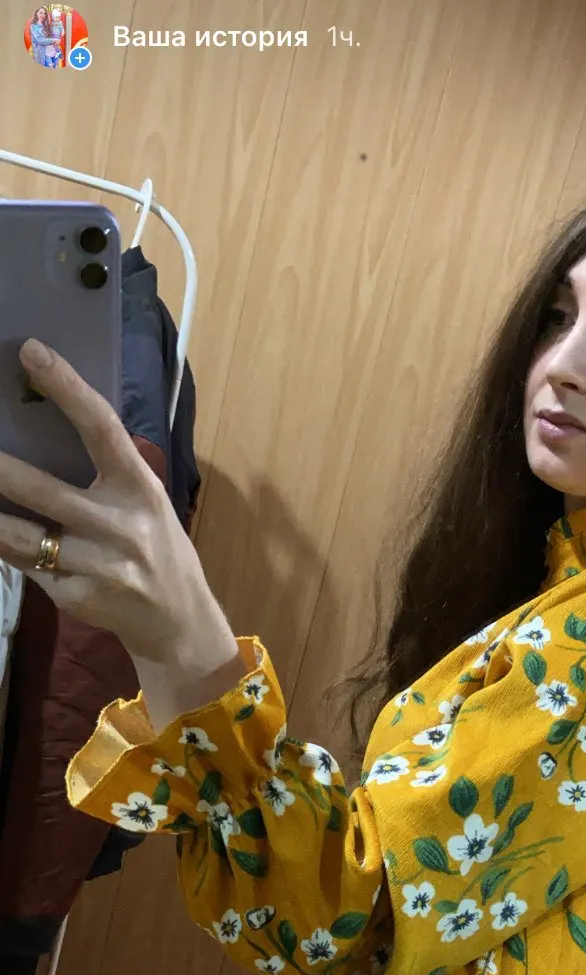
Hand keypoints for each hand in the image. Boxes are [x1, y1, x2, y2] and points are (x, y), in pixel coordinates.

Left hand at [0, 339, 237, 665]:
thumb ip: (106, 476)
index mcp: (140, 488)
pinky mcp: (78, 597)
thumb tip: (41, 433)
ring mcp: (98, 566)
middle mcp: (120, 526)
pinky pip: (28, 568)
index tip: (31, 352)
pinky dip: (7, 550)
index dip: (67, 387)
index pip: (101, 427)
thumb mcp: (146, 504)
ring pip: (22, 536)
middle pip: (42, 489)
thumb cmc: (158, 549)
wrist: (179, 622)